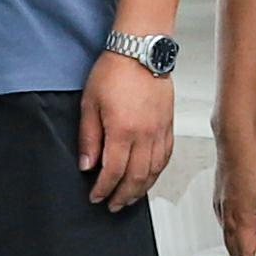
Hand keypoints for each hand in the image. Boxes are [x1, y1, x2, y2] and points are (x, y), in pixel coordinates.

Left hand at [79, 51, 174, 211]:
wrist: (141, 50)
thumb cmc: (114, 71)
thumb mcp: (90, 104)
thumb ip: (89, 138)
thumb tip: (87, 165)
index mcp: (123, 131)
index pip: (113, 172)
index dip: (103, 189)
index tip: (96, 197)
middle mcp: (145, 135)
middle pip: (135, 178)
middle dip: (122, 195)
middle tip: (112, 205)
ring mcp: (159, 131)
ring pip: (153, 171)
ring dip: (140, 189)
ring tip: (129, 197)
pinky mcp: (168, 125)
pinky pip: (165, 156)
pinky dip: (157, 172)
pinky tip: (149, 176)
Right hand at [217, 123, 255, 255]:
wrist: (238, 135)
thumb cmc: (255, 157)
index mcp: (240, 217)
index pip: (246, 255)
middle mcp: (226, 215)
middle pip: (236, 249)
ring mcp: (221, 206)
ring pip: (232, 236)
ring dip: (251, 238)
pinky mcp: (221, 198)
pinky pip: (230, 221)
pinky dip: (244, 225)